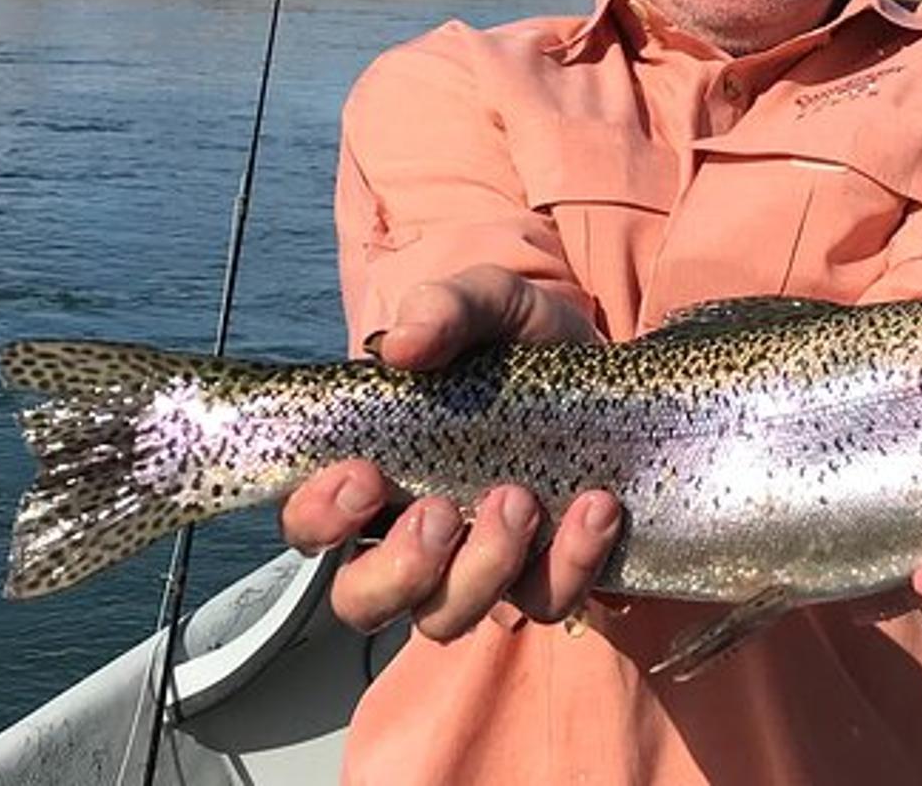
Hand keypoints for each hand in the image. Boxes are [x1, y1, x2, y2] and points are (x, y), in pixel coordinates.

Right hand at [279, 265, 623, 639]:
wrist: (610, 367)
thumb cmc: (522, 341)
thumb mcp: (489, 304)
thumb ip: (446, 310)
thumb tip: (403, 346)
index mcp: (375, 473)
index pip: (311, 523)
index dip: (319, 516)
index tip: (359, 477)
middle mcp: (415, 535)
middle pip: (363, 600)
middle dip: (397, 569)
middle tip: (440, 511)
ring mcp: (478, 566)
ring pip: (446, 618)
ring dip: (482, 568)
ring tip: (520, 499)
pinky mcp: (546, 576)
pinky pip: (545, 601)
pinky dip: (570, 561)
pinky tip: (595, 505)